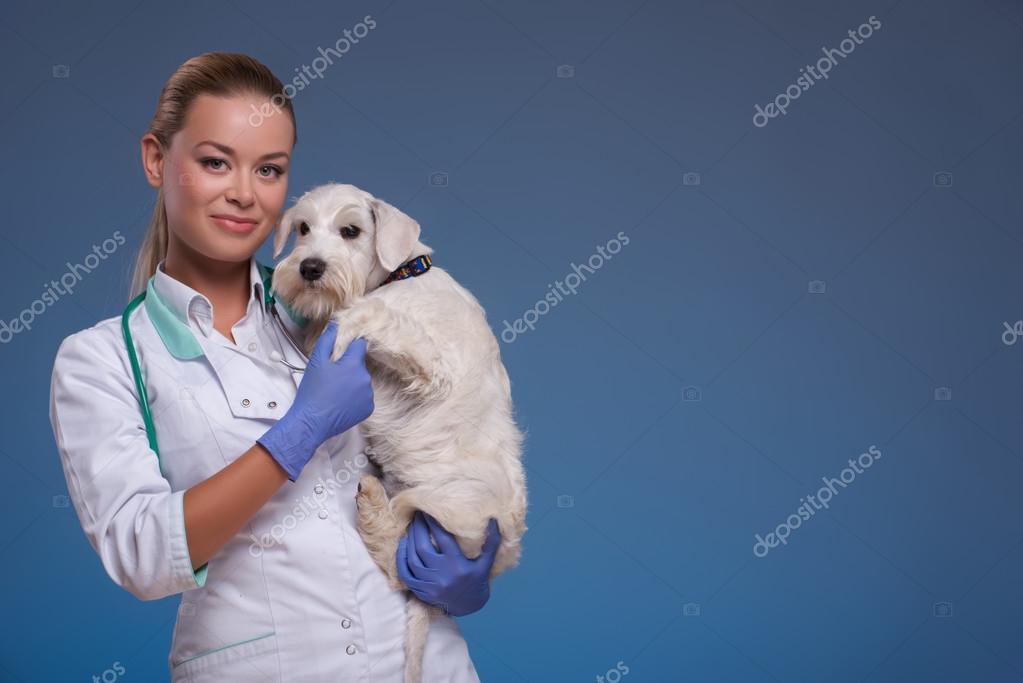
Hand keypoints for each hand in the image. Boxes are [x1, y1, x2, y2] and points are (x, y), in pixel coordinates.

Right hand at [258, 320, 373, 481]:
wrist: (312, 421)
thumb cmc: (312, 391)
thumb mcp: (316, 362)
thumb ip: (327, 340)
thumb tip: (335, 323)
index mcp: (354, 365)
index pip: (360, 345)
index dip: (351, 346)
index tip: (342, 351)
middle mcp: (365, 379)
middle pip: (359, 365)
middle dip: (348, 367)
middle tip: (332, 376)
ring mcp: (368, 395)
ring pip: (361, 381)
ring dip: (352, 382)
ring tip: (335, 391)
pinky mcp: (368, 408)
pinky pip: (364, 396)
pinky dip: (355, 397)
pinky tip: (341, 401)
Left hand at [396, 512, 500, 616]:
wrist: (469, 606)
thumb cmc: (477, 580)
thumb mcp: (486, 562)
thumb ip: (491, 542)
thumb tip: (494, 520)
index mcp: (457, 564)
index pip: (442, 539)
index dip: (433, 523)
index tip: (427, 511)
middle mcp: (443, 574)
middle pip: (423, 547)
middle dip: (418, 529)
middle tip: (416, 516)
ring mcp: (431, 584)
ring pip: (413, 560)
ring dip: (409, 542)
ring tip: (410, 528)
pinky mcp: (422, 592)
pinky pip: (407, 575)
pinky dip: (401, 560)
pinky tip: (402, 547)